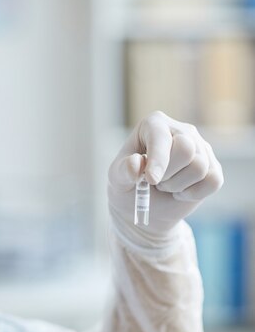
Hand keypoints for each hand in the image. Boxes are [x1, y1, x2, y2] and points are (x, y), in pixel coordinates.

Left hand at [108, 111, 223, 241]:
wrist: (146, 207)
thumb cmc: (128, 185)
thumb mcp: (118, 178)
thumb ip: (124, 170)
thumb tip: (135, 165)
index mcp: (154, 124)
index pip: (161, 137)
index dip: (158, 160)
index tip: (151, 180)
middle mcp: (181, 130)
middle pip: (186, 149)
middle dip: (168, 174)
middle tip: (154, 182)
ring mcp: (200, 148)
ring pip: (200, 167)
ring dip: (177, 186)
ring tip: (165, 185)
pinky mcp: (213, 167)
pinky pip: (213, 181)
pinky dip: (193, 193)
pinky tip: (180, 191)